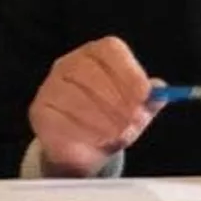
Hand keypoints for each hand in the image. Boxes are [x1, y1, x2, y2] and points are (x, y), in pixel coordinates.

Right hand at [28, 37, 157, 176]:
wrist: (79, 149)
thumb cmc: (109, 122)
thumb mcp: (133, 109)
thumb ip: (148, 99)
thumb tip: (161, 90)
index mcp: (95, 54)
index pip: (111, 51)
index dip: (130, 73)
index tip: (145, 96)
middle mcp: (69, 63)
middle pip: (92, 73)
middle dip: (118, 101)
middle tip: (135, 122)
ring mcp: (51, 85)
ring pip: (76, 96)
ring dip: (102, 119)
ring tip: (119, 134)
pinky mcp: (40, 110)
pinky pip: (60, 117)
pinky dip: (82, 131)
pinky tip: (97, 141)